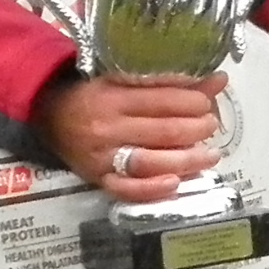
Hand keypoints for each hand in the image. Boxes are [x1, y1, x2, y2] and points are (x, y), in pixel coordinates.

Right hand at [35, 74, 223, 204]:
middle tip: (212, 124)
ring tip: (210, 155)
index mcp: (114, 96)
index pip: (163, 99)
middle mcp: (108, 127)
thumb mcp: (124, 78)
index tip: (208, 100)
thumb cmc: (93, 92)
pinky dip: (152, 189)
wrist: (49, 114)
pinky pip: (127, 190)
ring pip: (151, 162)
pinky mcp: (98, 179)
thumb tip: (218, 80)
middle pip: (164, 131)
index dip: (194, 101)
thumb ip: (169, 80)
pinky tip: (176, 183)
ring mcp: (103, 156)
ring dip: (188, 160)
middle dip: (198, 128)